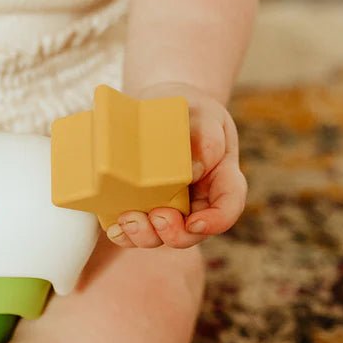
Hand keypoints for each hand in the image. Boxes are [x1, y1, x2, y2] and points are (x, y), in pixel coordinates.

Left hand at [107, 82, 246, 248]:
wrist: (162, 106)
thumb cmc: (191, 112)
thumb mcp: (206, 116)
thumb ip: (207, 140)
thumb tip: (192, 170)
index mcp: (222, 181)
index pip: (228, 208)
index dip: (215, 223)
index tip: (195, 221)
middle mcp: (198, 203)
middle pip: (192, 232)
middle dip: (174, 234)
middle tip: (157, 217)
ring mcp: (170, 209)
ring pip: (161, 237)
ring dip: (144, 236)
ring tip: (129, 219)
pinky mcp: (143, 207)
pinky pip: (134, 230)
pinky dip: (123, 233)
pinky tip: (114, 227)